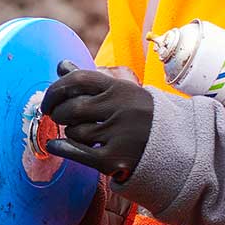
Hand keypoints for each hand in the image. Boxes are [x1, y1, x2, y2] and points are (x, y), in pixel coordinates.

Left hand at [41, 60, 153, 181]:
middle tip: (57, 117)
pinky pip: (79, 152)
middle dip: (58, 113)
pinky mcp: (116, 159)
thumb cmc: (139, 114)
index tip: (48, 100)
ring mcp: (120, 134)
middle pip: (73, 107)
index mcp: (121, 88)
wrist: (176, 145)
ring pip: (75, 131)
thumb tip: (61, 66)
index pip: (78, 80)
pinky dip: (62, 148)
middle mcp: (121, 109)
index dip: (56, 89)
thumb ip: (90, 82)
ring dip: (69, 132)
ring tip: (79, 132)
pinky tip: (55, 145)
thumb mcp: (120, 92)